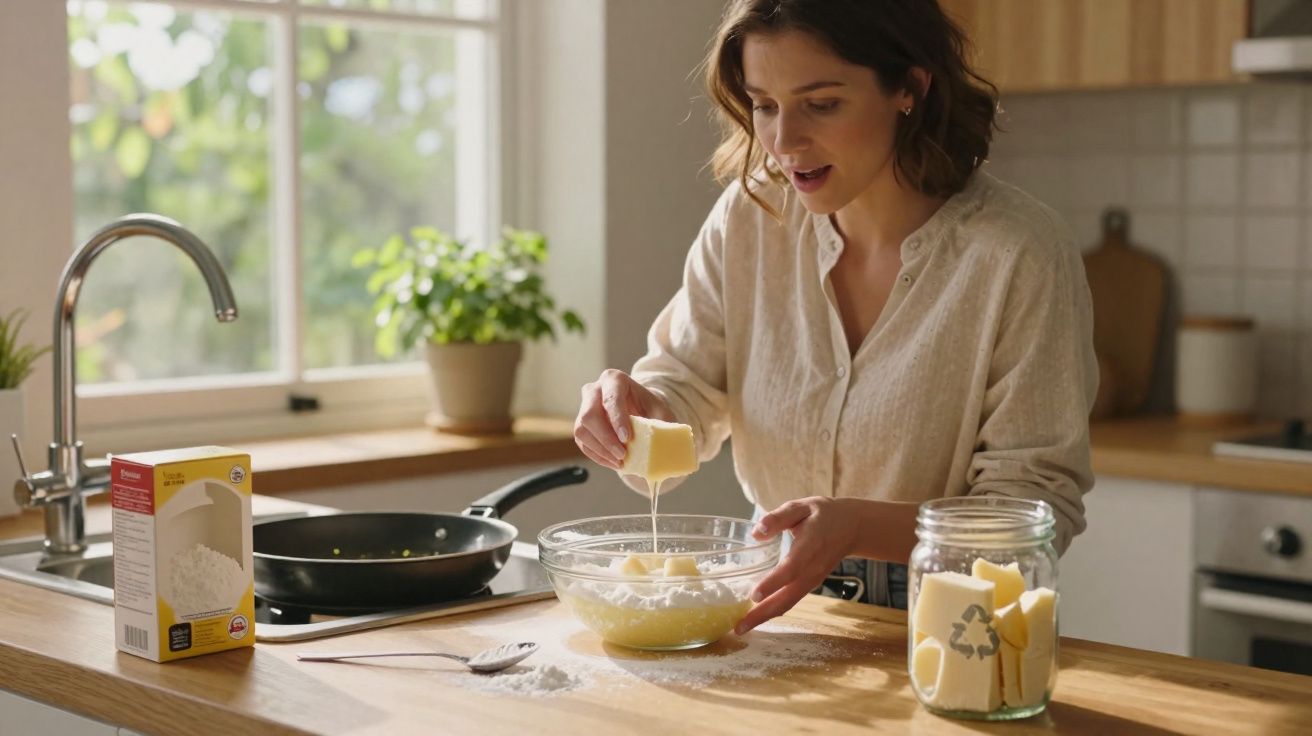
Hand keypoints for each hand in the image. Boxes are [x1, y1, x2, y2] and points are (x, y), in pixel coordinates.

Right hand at [574, 369, 673, 470]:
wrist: (639, 408)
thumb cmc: (650, 408)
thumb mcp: (660, 411)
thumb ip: (662, 424)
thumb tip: (666, 446)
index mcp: (614, 379)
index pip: (611, 399)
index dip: (617, 420)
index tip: (627, 438)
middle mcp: (594, 390)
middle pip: (589, 415)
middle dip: (606, 439)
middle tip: (623, 455)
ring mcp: (584, 407)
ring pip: (582, 430)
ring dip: (601, 450)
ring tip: (620, 462)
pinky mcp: (581, 424)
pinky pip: (582, 442)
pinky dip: (597, 455)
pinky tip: (612, 462)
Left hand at [734, 497, 862, 635]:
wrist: (852, 528)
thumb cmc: (823, 515)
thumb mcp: (802, 507)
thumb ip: (779, 517)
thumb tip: (757, 533)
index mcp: (810, 546)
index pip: (791, 567)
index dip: (774, 582)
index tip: (754, 595)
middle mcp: (812, 569)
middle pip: (787, 597)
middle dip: (762, 614)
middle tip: (738, 628)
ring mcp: (812, 581)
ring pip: (788, 603)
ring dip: (765, 617)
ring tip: (741, 628)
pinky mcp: (809, 585)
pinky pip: (790, 601)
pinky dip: (773, 611)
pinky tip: (755, 616)